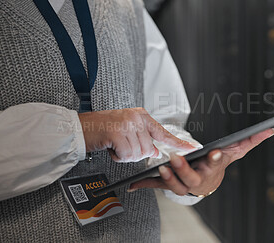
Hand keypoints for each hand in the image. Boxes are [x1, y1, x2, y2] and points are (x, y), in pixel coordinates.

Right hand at [78, 107, 195, 161]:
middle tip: (120, 146)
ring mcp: (127, 124)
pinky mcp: (117, 133)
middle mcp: (136, 118)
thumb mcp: (126, 130)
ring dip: (125, 155)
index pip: (163, 132)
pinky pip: (126, 155)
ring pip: (138, 154)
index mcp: (141, 116)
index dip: (178, 143)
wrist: (79, 127)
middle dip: (134, 153)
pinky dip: (117, 156)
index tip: (193, 148)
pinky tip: (110, 147)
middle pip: (148, 149)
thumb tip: (155, 151)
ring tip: (114, 145)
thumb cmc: (102, 129)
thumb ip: (143, 138)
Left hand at [128, 128, 273, 194]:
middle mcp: (198, 180)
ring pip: (174, 185)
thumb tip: (273, 130)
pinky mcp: (167, 184)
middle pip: (191, 178)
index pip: (217, 164)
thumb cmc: (216, 165)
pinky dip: (145, 186)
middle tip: (176, 158)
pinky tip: (133, 186)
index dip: (217, 159)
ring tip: (160, 168)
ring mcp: (182, 185)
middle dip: (184, 170)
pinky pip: (156, 186)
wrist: (206, 182)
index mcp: (213, 170)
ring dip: (167, 179)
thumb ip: (252, 141)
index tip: (216, 151)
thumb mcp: (234, 152)